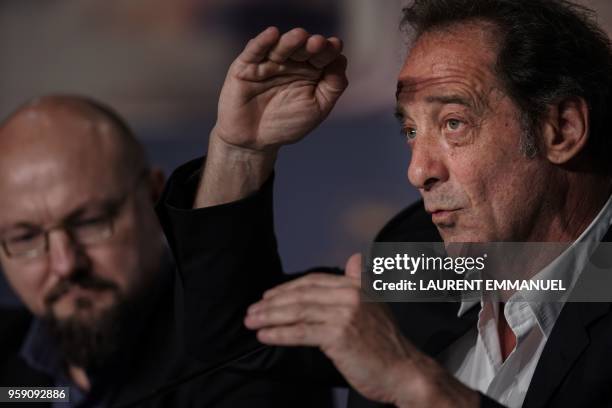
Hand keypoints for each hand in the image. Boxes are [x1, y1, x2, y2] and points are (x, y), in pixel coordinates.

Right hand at [214, 26, 347, 152]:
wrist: (255, 142)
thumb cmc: (288, 124)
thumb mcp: (318, 108)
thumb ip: (333, 86)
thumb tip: (342, 59)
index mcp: (310, 70)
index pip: (322, 55)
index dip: (329, 50)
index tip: (335, 46)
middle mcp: (290, 62)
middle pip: (303, 48)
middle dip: (311, 45)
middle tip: (317, 43)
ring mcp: (268, 63)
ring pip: (280, 47)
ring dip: (290, 41)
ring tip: (300, 36)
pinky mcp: (245, 66)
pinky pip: (254, 51)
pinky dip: (262, 42)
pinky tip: (272, 34)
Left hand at [245, 254, 478, 407]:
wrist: (405, 371)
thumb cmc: (387, 345)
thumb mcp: (375, 305)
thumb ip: (360, 281)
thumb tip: (354, 258)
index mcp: (356, 286)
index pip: (313, 281)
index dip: (287, 288)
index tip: (268, 296)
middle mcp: (350, 296)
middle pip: (302, 295)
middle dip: (272, 303)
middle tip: (252, 310)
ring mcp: (344, 315)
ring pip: (298, 312)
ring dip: (270, 317)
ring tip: (252, 322)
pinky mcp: (338, 336)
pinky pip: (301, 333)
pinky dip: (279, 334)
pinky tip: (265, 336)